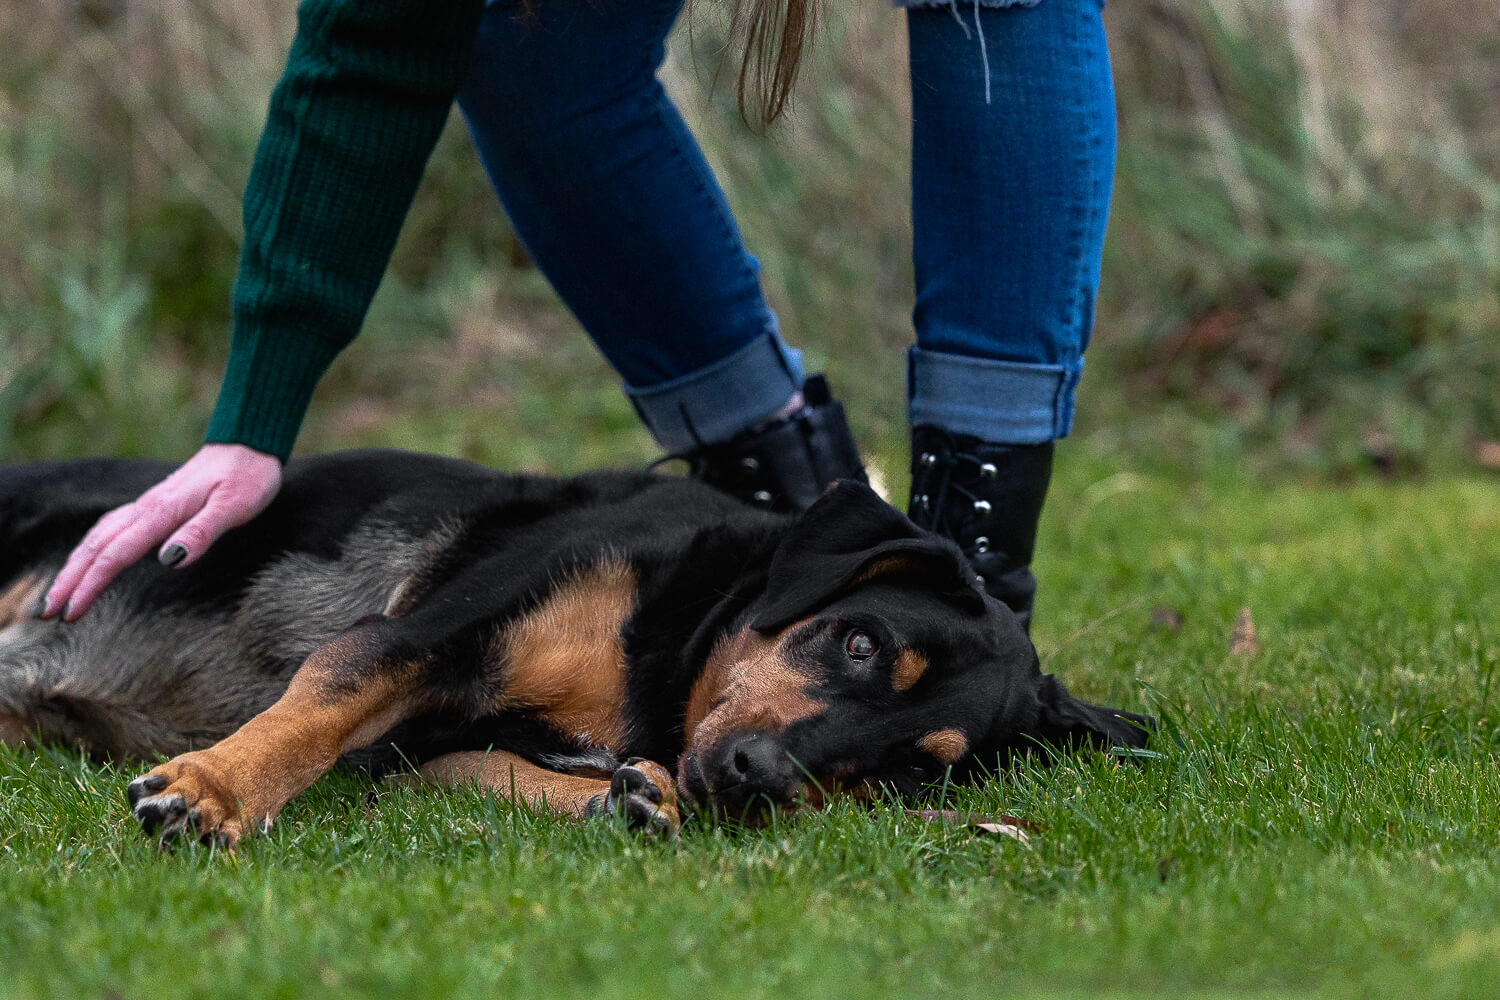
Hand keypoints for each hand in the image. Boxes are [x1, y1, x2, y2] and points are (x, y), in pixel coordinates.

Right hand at [42, 444, 282, 621]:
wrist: (248, 445)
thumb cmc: (247, 478)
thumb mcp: (233, 508)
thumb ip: (200, 533)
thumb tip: (168, 561)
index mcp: (161, 512)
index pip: (114, 555)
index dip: (90, 585)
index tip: (69, 613)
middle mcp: (146, 508)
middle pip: (96, 547)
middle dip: (69, 580)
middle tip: (45, 613)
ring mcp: (148, 506)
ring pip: (99, 537)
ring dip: (75, 565)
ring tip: (58, 594)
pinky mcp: (154, 506)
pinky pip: (111, 528)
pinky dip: (92, 547)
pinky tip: (88, 558)